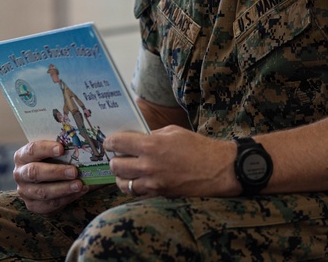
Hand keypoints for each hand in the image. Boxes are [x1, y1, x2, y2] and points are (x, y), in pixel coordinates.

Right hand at [13, 140, 90, 213]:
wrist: (44, 182)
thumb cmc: (51, 162)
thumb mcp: (52, 154)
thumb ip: (63, 150)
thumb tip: (87, 145)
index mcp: (22, 156)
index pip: (32, 150)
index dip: (46, 148)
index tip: (62, 148)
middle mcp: (19, 174)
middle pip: (34, 172)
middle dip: (56, 171)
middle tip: (74, 171)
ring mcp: (25, 192)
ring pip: (42, 191)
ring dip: (63, 188)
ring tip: (80, 184)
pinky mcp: (33, 206)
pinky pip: (49, 205)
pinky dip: (66, 199)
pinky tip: (79, 192)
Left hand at [104, 126, 237, 198]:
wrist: (219, 169)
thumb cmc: (198, 147)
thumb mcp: (173, 132)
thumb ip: (152, 134)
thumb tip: (136, 137)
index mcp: (150, 145)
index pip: (117, 143)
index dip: (109, 142)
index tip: (108, 142)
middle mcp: (148, 166)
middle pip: (116, 165)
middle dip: (114, 160)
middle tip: (118, 156)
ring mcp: (154, 183)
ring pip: (123, 184)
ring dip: (121, 177)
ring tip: (126, 171)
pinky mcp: (160, 195)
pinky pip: (137, 195)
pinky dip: (134, 188)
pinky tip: (138, 182)